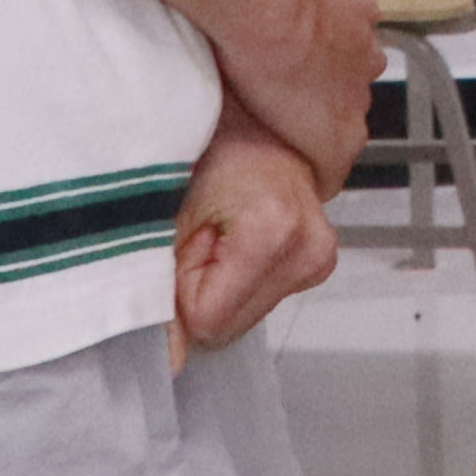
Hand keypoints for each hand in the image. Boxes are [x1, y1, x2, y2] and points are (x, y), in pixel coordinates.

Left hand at [174, 99, 341, 360]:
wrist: (252, 113)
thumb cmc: (209, 141)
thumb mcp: (164, 210)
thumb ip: (155, 285)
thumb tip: (168, 361)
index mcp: (276, 230)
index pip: (206, 319)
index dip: (181, 284)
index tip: (187, 237)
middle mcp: (311, 247)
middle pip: (229, 325)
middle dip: (201, 289)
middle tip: (201, 232)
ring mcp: (320, 256)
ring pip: (243, 317)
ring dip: (220, 283)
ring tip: (219, 229)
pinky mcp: (320, 261)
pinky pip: (261, 300)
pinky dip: (239, 278)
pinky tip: (239, 237)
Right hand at [208, 0, 383, 189]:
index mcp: (354, 11)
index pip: (347, 38)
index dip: (319, 48)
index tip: (294, 54)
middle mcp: (362, 52)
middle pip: (348, 78)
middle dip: (320, 86)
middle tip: (280, 93)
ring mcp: (353, 96)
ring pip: (340, 119)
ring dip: (311, 124)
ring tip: (278, 132)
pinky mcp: (336, 137)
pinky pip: (329, 165)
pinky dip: (313, 170)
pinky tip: (295, 176)